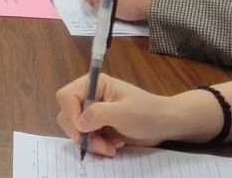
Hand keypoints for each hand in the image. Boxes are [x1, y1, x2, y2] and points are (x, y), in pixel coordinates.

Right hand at [57, 74, 190, 157]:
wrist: (164, 125)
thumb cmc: (147, 113)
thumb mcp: (124, 112)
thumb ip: (98, 114)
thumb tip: (79, 124)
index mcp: (94, 84)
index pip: (67, 96)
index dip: (70, 115)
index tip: (82, 132)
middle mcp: (89, 97)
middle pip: (67, 115)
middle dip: (82, 134)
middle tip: (101, 144)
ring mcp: (92, 113)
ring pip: (75, 131)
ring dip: (91, 143)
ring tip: (111, 147)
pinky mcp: (97, 127)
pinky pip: (86, 139)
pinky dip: (97, 146)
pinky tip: (113, 146)